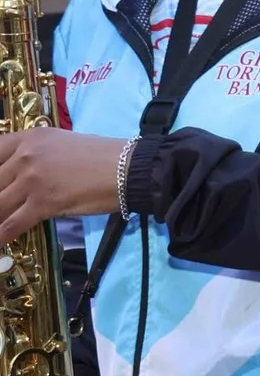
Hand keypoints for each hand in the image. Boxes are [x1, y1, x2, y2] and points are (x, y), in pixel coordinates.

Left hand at [0, 130, 127, 243]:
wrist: (129, 167)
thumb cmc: (102, 156)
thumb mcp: (60, 145)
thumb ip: (34, 156)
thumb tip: (17, 177)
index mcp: (29, 138)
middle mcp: (25, 156)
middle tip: (1, 206)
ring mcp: (32, 179)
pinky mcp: (43, 202)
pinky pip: (11, 224)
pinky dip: (1, 237)